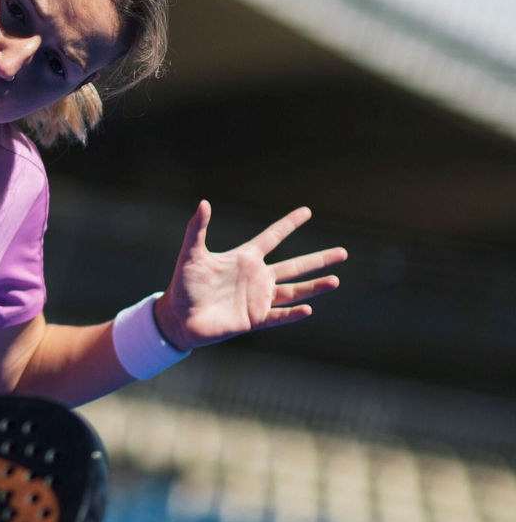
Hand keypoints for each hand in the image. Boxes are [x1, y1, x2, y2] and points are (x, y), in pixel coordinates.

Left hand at [154, 202, 345, 349]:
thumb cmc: (183, 285)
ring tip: (336, 280)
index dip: (288, 224)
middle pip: (295, 266)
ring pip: (294, 291)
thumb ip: (197, 229)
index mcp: (245, 258)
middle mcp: (257, 277)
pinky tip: (308, 309)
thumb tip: (203, 202)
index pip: (272, 237)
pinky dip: (293, 314)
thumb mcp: (191, 254)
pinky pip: (279, 316)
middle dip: (319, 259)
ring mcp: (258, 299)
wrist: (178, 317)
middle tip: (343, 252)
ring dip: (315, 286)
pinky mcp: (254, 319)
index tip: (307, 211)